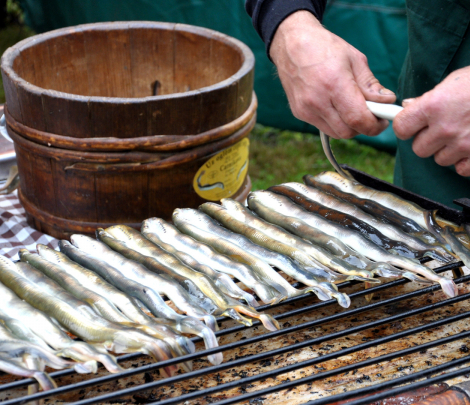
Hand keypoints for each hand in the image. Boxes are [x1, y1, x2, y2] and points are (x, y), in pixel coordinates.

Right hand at [270, 10, 395, 138]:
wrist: (291, 44)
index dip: (374, 125)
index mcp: (334, 84)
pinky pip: (323, 126)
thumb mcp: (355, 59)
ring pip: (335, 133)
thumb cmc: (324, 47)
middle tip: (371, 114)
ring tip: (353, 109)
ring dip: (349, 126)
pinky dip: (335, 121)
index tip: (383, 121)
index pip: (358, 119)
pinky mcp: (299, 113)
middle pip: (347, 132)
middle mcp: (317, 101)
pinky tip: (336, 105)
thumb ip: (371, 85)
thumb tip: (387, 101)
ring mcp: (306, 109)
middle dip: (363, 127)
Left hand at [393, 66, 469, 175]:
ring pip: (439, 160)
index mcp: (434, 105)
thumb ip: (429, 98)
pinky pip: (461, 169)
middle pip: (419, 149)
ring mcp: (463, 144)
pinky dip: (465, 160)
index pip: (401, 128)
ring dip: (447, 150)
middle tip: (442, 129)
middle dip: (427, 141)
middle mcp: (446, 127)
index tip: (412, 125)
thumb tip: (408, 107)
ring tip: (463, 133)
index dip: (406, 127)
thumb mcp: (453, 81)